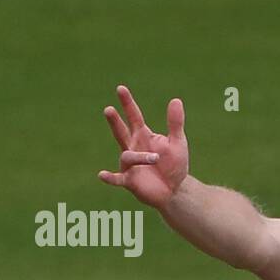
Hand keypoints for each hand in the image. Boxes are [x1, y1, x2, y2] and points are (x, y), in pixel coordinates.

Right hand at [97, 85, 188, 209]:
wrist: (174, 190)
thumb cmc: (173, 164)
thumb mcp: (178, 143)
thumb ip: (175, 123)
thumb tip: (176, 99)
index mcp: (143, 135)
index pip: (134, 116)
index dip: (127, 103)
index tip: (121, 88)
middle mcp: (133, 147)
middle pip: (121, 131)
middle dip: (115, 121)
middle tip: (109, 110)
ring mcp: (129, 164)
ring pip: (127, 156)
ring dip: (140, 156)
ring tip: (155, 158)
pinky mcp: (129, 180)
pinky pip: (117, 178)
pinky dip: (110, 177)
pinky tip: (102, 174)